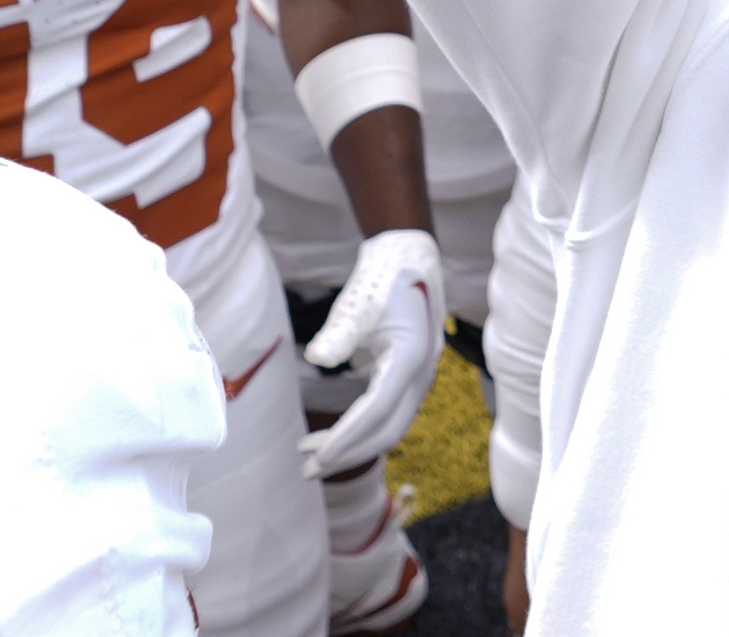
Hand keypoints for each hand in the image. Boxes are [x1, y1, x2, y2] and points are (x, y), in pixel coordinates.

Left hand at [299, 227, 447, 476]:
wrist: (410, 259)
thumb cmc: (384, 279)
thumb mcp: (360, 303)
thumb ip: (341, 333)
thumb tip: (317, 359)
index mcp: (411, 358)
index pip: (377, 411)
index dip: (347, 438)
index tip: (316, 457)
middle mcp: (421, 375)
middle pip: (387, 431)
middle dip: (348, 454)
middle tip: (307, 470)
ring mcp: (418, 379)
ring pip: (388, 426)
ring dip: (352, 443)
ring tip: (309, 453)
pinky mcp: (408, 377)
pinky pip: (386, 413)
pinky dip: (359, 427)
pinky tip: (333, 431)